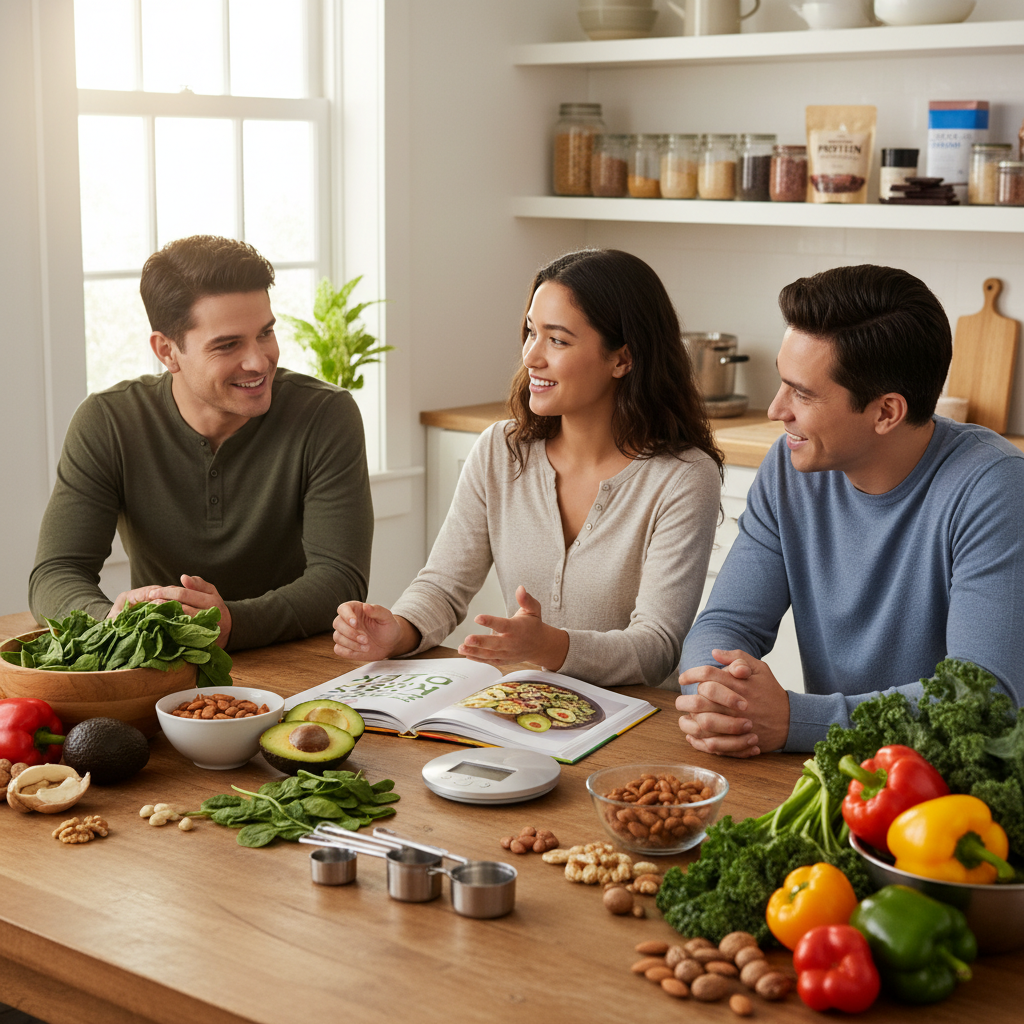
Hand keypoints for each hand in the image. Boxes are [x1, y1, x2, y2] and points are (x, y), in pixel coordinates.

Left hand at [110, 575, 231, 646]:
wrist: (229, 628)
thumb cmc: (214, 606)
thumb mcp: (210, 591)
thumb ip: (198, 583)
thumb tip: (183, 577)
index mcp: (210, 600)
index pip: (184, 594)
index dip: (167, 592)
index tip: (153, 592)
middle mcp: (208, 614)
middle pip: (181, 608)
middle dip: (163, 604)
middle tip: (148, 602)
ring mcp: (204, 629)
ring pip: (181, 622)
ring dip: (164, 617)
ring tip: (151, 613)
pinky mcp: (200, 641)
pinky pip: (182, 634)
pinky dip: (170, 629)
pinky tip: (160, 625)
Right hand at [333, 602, 416, 659]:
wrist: (390, 643)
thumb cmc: (388, 627)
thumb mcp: (387, 617)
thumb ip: (377, 611)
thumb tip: (366, 606)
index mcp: (355, 610)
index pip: (343, 608)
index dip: (346, 615)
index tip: (355, 623)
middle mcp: (347, 621)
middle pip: (337, 623)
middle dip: (350, 633)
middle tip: (366, 639)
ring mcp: (345, 634)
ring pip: (337, 637)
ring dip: (351, 644)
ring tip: (367, 647)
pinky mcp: (345, 647)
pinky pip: (338, 649)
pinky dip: (347, 652)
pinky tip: (361, 651)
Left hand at [459, 585, 569, 669]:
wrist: (540, 645)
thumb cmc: (533, 624)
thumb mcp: (533, 609)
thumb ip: (526, 600)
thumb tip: (520, 588)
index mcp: (517, 628)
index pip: (503, 625)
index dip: (490, 622)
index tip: (477, 618)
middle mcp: (512, 642)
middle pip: (494, 643)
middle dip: (480, 642)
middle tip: (467, 639)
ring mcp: (507, 653)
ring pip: (490, 654)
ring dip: (474, 652)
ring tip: (461, 648)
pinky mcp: (504, 660)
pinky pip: (490, 661)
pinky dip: (478, 659)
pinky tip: (466, 654)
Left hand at [676, 649, 790, 757]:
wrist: (790, 720)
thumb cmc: (771, 692)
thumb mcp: (760, 668)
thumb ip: (737, 657)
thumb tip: (715, 652)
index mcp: (739, 684)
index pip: (708, 674)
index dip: (691, 674)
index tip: (683, 678)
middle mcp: (735, 704)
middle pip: (701, 699)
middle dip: (685, 699)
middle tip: (680, 700)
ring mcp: (736, 723)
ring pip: (703, 722)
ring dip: (689, 719)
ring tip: (685, 716)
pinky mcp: (738, 740)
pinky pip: (712, 742)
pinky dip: (698, 739)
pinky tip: (693, 734)